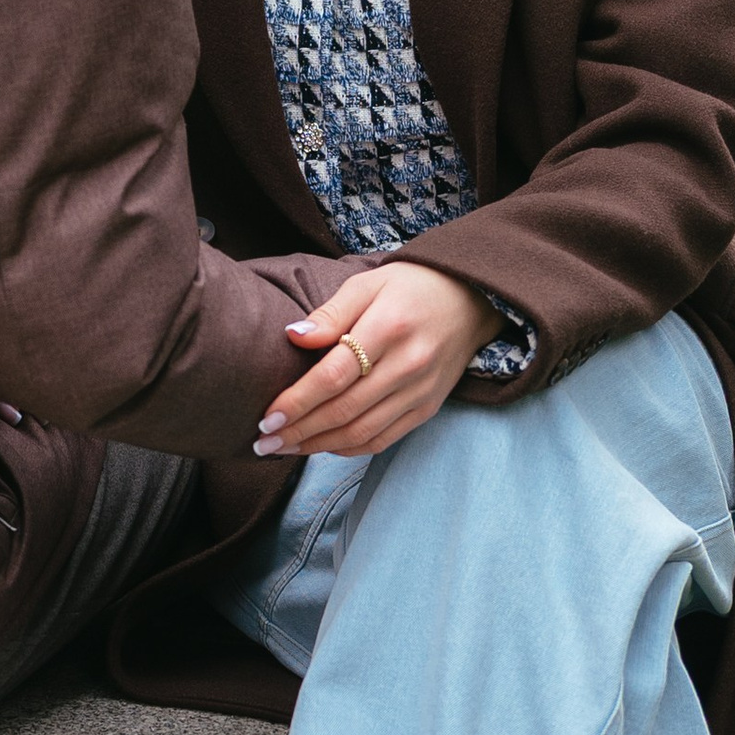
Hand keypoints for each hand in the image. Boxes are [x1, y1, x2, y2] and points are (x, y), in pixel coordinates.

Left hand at [256, 261, 495, 460]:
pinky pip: (383, 439)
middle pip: (344, 410)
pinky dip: (350, 448)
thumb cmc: (409, 287)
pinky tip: (322, 447)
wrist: (470, 299)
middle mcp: (408, 365)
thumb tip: (292, 337)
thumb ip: (330, 314)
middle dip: (299, 432)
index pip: (334, 375)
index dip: (297, 401)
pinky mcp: (428, 408)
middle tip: (264, 443)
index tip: (266, 418)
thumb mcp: (367, 285)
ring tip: (284, 449)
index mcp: (388, 328)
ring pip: (362, 432)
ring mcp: (421, 391)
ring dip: (318, 446)